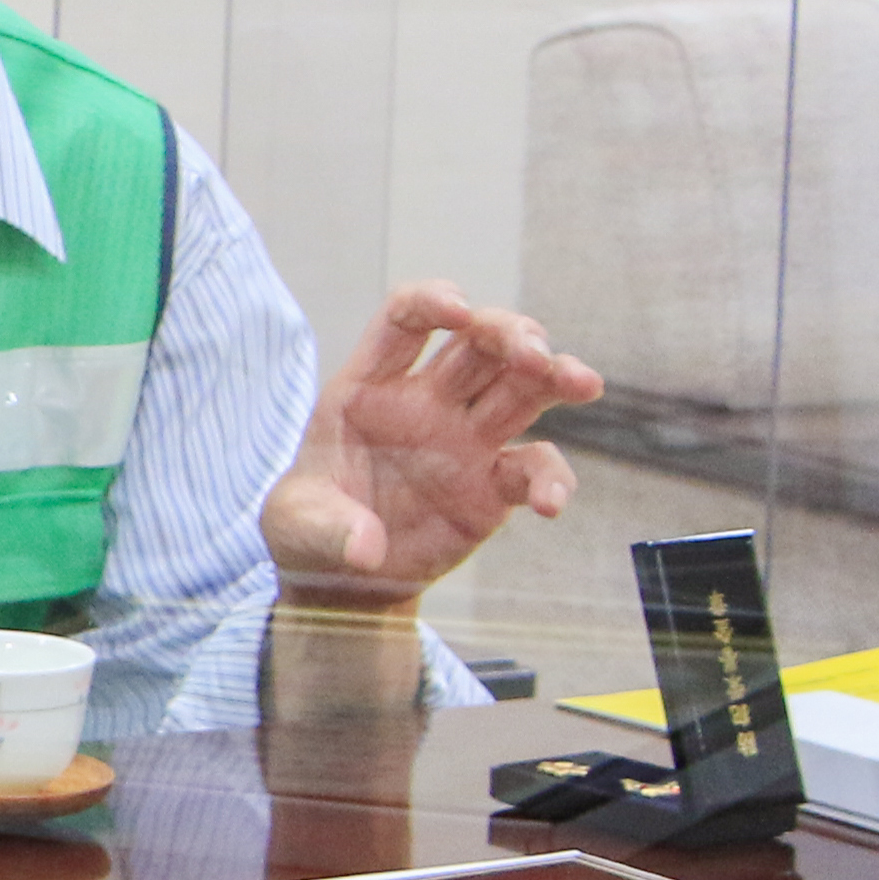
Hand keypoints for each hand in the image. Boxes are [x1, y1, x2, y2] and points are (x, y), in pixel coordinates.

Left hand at [262, 281, 603, 610]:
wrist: (342, 576)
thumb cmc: (310, 530)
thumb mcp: (296, 524)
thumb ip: (325, 527)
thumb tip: (364, 547)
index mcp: (369, 387)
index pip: (406, 320)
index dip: (433, 302)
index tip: (459, 311)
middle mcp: (425, 401)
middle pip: (480, 343)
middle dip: (512, 335)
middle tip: (535, 353)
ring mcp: (466, 438)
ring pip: (522, 387)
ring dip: (555, 376)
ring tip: (582, 383)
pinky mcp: (494, 484)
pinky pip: (534, 467)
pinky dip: (551, 479)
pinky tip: (550, 503)